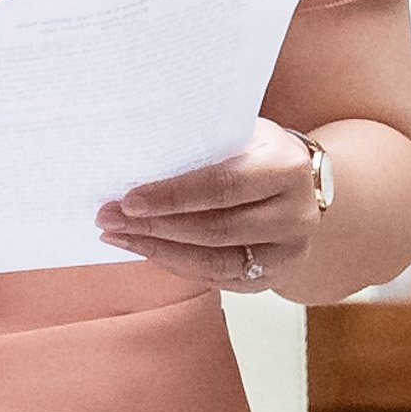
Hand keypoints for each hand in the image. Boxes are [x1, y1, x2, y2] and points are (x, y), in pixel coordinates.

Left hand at [95, 119, 320, 292]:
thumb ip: (203, 143)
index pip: (222, 186)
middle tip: (108, 219)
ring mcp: (289, 252)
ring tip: (119, 236)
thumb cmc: (258, 150)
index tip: (128, 200)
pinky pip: (219, 280)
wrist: (303, 184)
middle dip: (155, 227)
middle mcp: (295, 214)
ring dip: (159, 251)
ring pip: (215, 263)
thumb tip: (135, 157)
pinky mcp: (275, 276)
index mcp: (285, 167)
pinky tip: (148, 250)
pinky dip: (178, 265)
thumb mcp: (242, 132)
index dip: (173, 196)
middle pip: (215, 229)